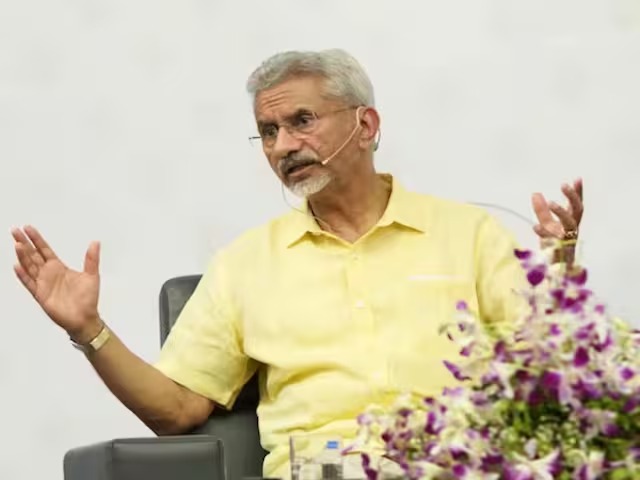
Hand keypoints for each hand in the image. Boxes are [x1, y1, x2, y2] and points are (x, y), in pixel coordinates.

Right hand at [12, 226, 101, 341]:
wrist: (84, 318)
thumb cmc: (88, 299)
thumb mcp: (91, 275)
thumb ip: (91, 259)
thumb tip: (95, 242)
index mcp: (59, 267)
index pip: (44, 250)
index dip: (36, 239)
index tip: (28, 228)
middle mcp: (49, 274)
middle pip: (33, 255)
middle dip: (24, 243)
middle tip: (15, 231)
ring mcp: (43, 284)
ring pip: (29, 267)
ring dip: (23, 256)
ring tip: (17, 244)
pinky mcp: (41, 295)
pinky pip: (30, 284)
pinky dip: (23, 276)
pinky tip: (17, 266)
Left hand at [531, 178, 583, 245]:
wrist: (554, 267)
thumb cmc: (553, 244)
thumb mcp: (546, 224)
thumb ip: (541, 210)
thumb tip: (535, 193)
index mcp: (571, 221)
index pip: (577, 205)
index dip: (578, 192)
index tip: (577, 178)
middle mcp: (572, 229)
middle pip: (578, 211)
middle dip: (572, 197)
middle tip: (563, 185)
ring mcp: (568, 239)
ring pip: (569, 223)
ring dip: (561, 212)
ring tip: (550, 202)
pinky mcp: (560, 249)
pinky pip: (554, 240)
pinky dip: (544, 232)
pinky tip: (535, 226)